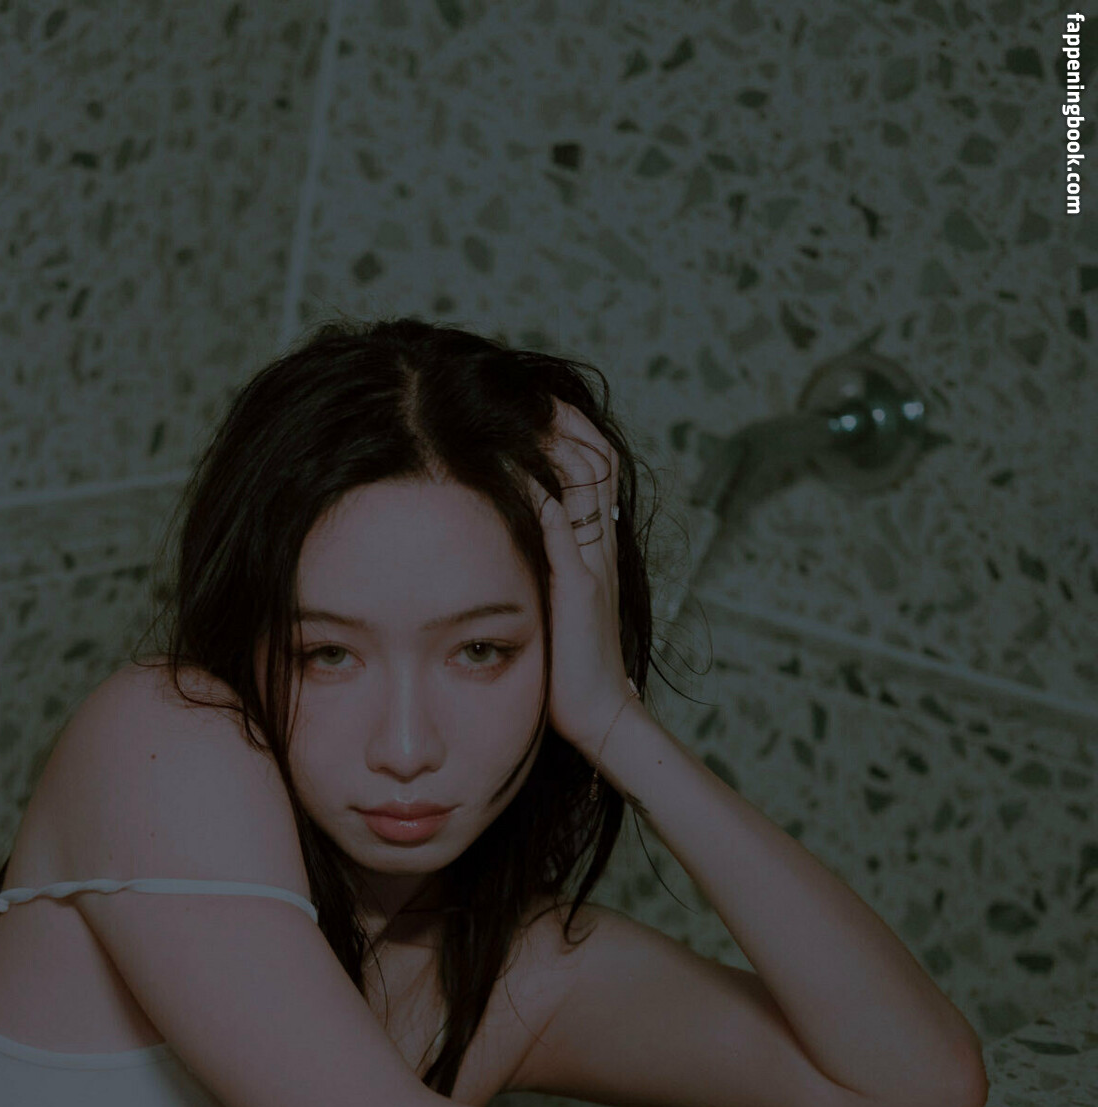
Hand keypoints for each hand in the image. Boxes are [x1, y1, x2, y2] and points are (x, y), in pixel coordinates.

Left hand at [525, 398, 643, 762]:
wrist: (599, 716)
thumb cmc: (571, 669)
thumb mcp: (556, 605)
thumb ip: (543, 571)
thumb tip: (513, 544)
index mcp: (595, 548)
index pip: (595, 467)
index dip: (569, 430)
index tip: (532, 404)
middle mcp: (599, 546)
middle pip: (594, 457)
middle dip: (560, 419)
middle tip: (523, 388)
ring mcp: (590, 563)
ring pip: (582, 480)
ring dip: (549, 441)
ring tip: (516, 411)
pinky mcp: (577, 586)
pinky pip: (561, 523)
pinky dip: (537, 490)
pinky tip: (509, 466)